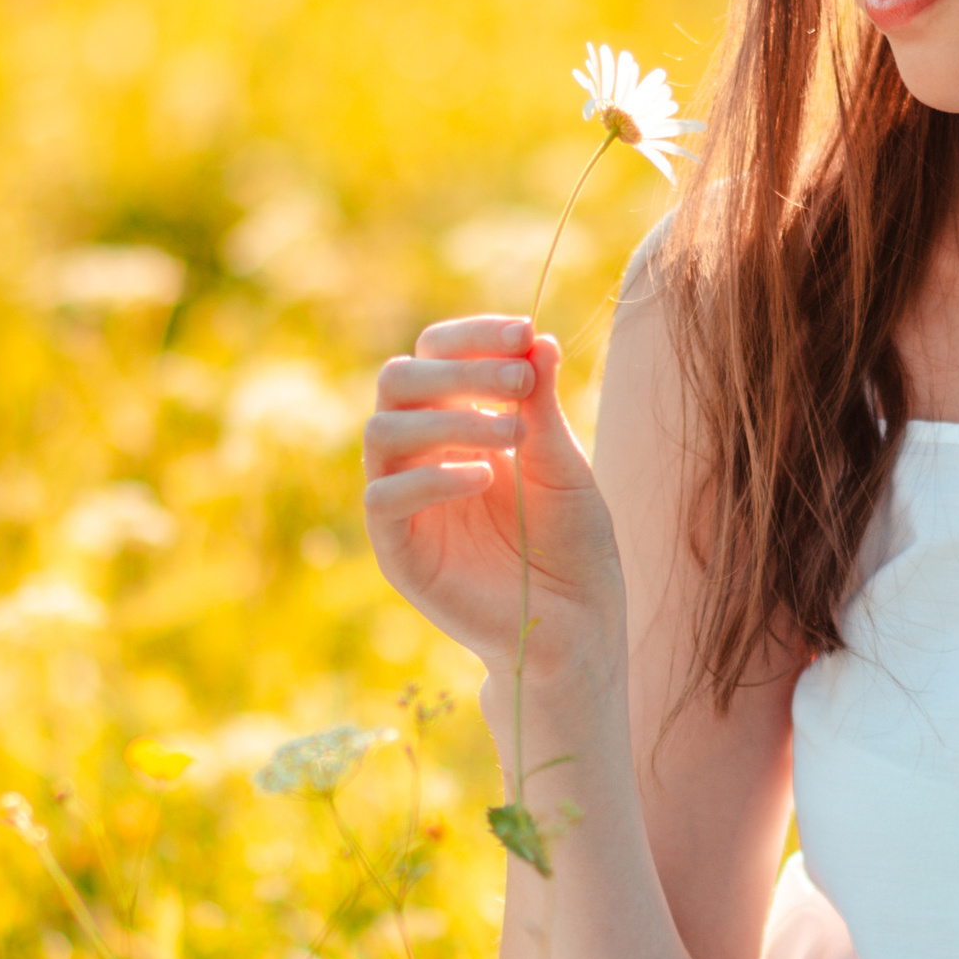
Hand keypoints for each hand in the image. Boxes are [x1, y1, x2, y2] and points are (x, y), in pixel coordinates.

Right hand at [362, 316, 625, 696]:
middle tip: (519, 381)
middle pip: (398, 381)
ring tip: (513, 434)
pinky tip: (484, 478)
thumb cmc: (573, 544)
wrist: (575, 625)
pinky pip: (384, 499)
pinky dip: (430, 478)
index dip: (473, 337)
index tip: (524, 333)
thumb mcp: (563, 463)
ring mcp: (405, 503)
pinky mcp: (398, 551)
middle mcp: (421, 455)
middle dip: (458, 370)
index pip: (436, 356)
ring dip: (448, 418)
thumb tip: (536, 338)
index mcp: (457, 424)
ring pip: (382, 432)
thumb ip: (540, 404)